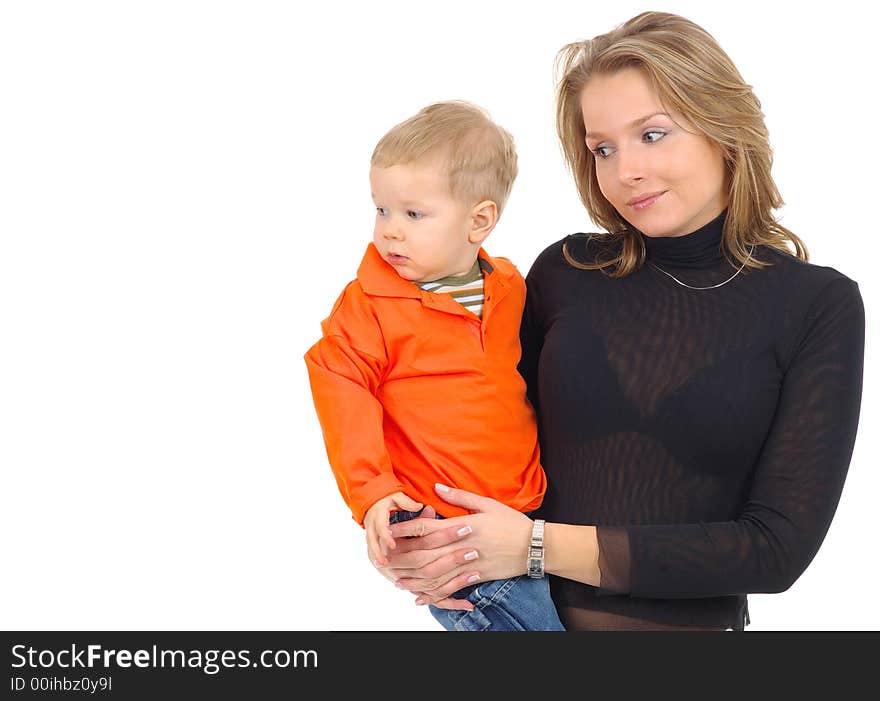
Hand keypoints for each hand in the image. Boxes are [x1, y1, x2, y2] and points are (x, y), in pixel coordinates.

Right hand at [363, 491, 422, 566]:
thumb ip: (407, 502)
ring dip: (375, 555)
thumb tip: (420, 506)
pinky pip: (370, 545)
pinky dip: (374, 555)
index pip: (381, 526)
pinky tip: (381, 564)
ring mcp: (369, 528)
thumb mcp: (397, 496)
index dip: (386, 537)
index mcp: (379, 513)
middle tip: (384, 564)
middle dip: (377, 551)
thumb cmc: (388, 498)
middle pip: (372, 539)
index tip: (393, 546)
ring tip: (383, 566)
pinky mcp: (370, 534)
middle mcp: (372, 522)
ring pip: (370, 544)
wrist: (374, 498)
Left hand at [385, 483, 532, 607]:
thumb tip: (437, 487)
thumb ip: (460, 496)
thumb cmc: (511, 522)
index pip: (427, 528)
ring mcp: (470, 564)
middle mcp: (463, 546)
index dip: (405, 531)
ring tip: (397, 581)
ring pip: (435, 574)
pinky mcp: (476, 577)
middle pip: (425, 553)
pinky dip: (435, 595)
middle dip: (403, 557)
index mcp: (463, 525)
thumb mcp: (487, 503)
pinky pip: (452, 589)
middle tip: (385, 559)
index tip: (389, 532)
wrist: (535, 546)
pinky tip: (421, 598)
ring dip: (414, 579)